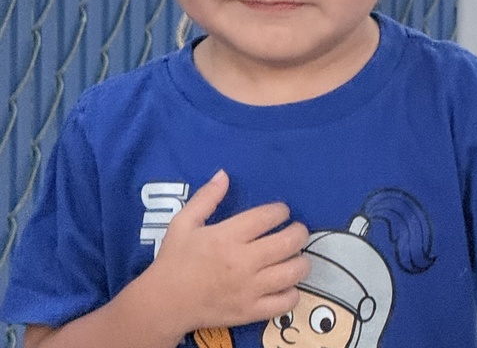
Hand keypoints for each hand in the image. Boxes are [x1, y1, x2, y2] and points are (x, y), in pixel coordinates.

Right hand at [151, 170, 309, 336]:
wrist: (164, 304)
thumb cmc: (174, 260)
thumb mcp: (183, 222)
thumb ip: (206, 197)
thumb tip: (224, 174)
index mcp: (227, 237)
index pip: (268, 217)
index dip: (281, 211)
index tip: (282, 211)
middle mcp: (243, 262)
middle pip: (288, 243)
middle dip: (299, 232)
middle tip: (297, 230)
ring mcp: (249, 289)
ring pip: (292, 272)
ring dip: (301, 261)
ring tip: (296, 256)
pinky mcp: (250, 312)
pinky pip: (284, 304)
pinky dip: (292, 293)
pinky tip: (287, 285)